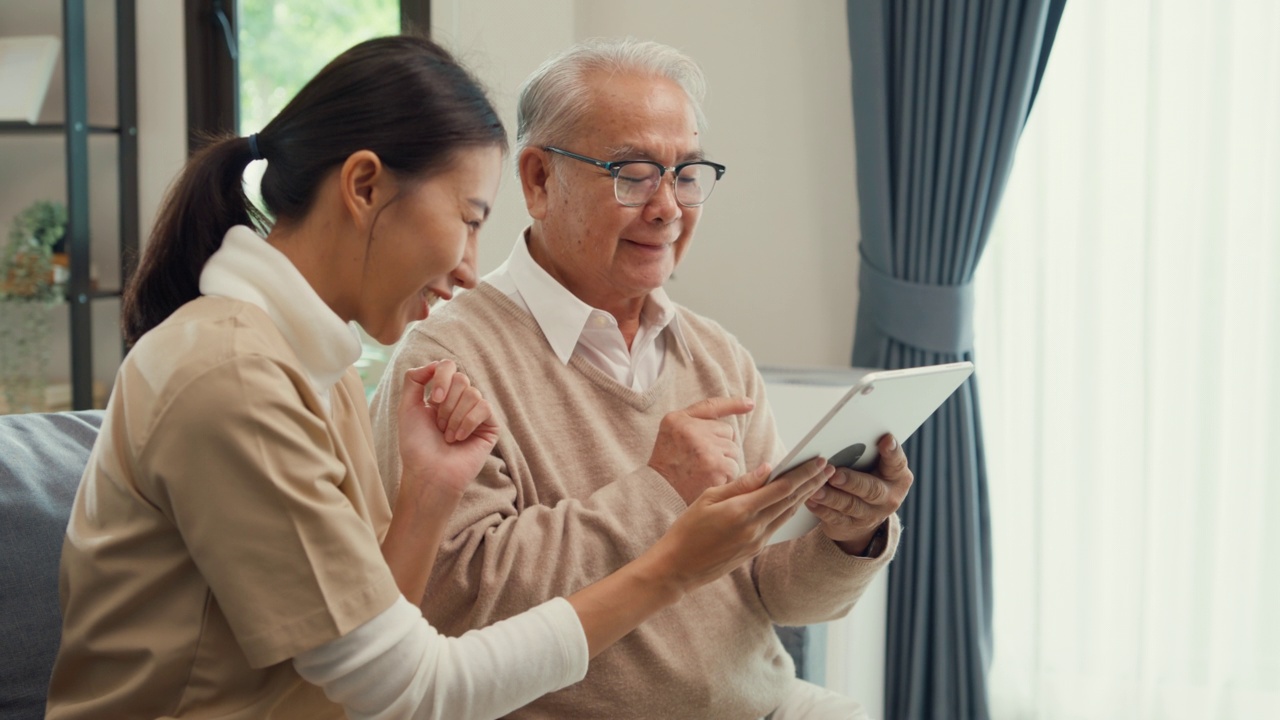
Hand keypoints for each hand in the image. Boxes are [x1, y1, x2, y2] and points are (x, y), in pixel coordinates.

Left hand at [396, 361, 499, 498]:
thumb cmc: (416, 445)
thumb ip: (414, 379)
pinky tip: (460, 438)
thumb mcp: (407, 407)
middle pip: (461, 379)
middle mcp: (461, 401)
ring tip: (448, 436)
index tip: (433, 400)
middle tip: (439, 425)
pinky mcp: (490, 426)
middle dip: (446, 404)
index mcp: (442, 394)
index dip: (442, 378)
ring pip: (472, 393)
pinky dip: (467, 423)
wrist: (429, 473)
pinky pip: (484, 408)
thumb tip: (435, 363)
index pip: (449, 367)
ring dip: (454, 417)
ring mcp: (477, 413)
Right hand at [647, 396, 754, 504]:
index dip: (733, 404)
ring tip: (703, 471)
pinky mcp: (716, 467)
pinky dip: (726, 476)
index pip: (711, 406)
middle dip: (720, 446)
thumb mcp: (671, 431)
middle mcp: (691, 430)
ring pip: (733, 451)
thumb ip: (696, 417)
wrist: (659, 493)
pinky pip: (734, 467)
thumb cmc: (668, 463)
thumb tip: (746, 404)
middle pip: (727, 433)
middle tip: (700, 460)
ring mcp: (705, 448)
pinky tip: (709, 480)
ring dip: (724, 462)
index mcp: (678, 420)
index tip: (750, 404)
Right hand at [647, 457, 835, 592]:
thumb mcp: (707, 498)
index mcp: (741, 511)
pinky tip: (796, 501)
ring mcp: (757, 542)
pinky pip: (778, 525)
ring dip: (806, 496)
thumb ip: (741, 484)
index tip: (818, 460)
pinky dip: (790, 510)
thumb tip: (767, 469)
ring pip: (787, 514)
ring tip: (819, 481)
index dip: (803, 472)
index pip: (781, 487)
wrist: (678, 568)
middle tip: (829, 468)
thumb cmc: (687, 530)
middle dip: (812, 482)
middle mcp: (754, 528)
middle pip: (791, 500)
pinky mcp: (755, 550)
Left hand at [806, 434, 911, 553]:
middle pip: (872, 490)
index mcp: (897, 478)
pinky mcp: (850, 526)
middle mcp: (888, 498)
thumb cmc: (868, 480)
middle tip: (836, 475)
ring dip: (831, 497)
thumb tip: (847, 435)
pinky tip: (810, 500)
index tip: (885, 440)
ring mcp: (870, 515)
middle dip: (852, 482)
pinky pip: (834, 518)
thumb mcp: (876, 468)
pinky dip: (821, 509)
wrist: (864, 516)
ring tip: (816, 489)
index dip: (892, 452)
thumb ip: (868, 453)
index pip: (897, 463)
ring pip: (850, 505)